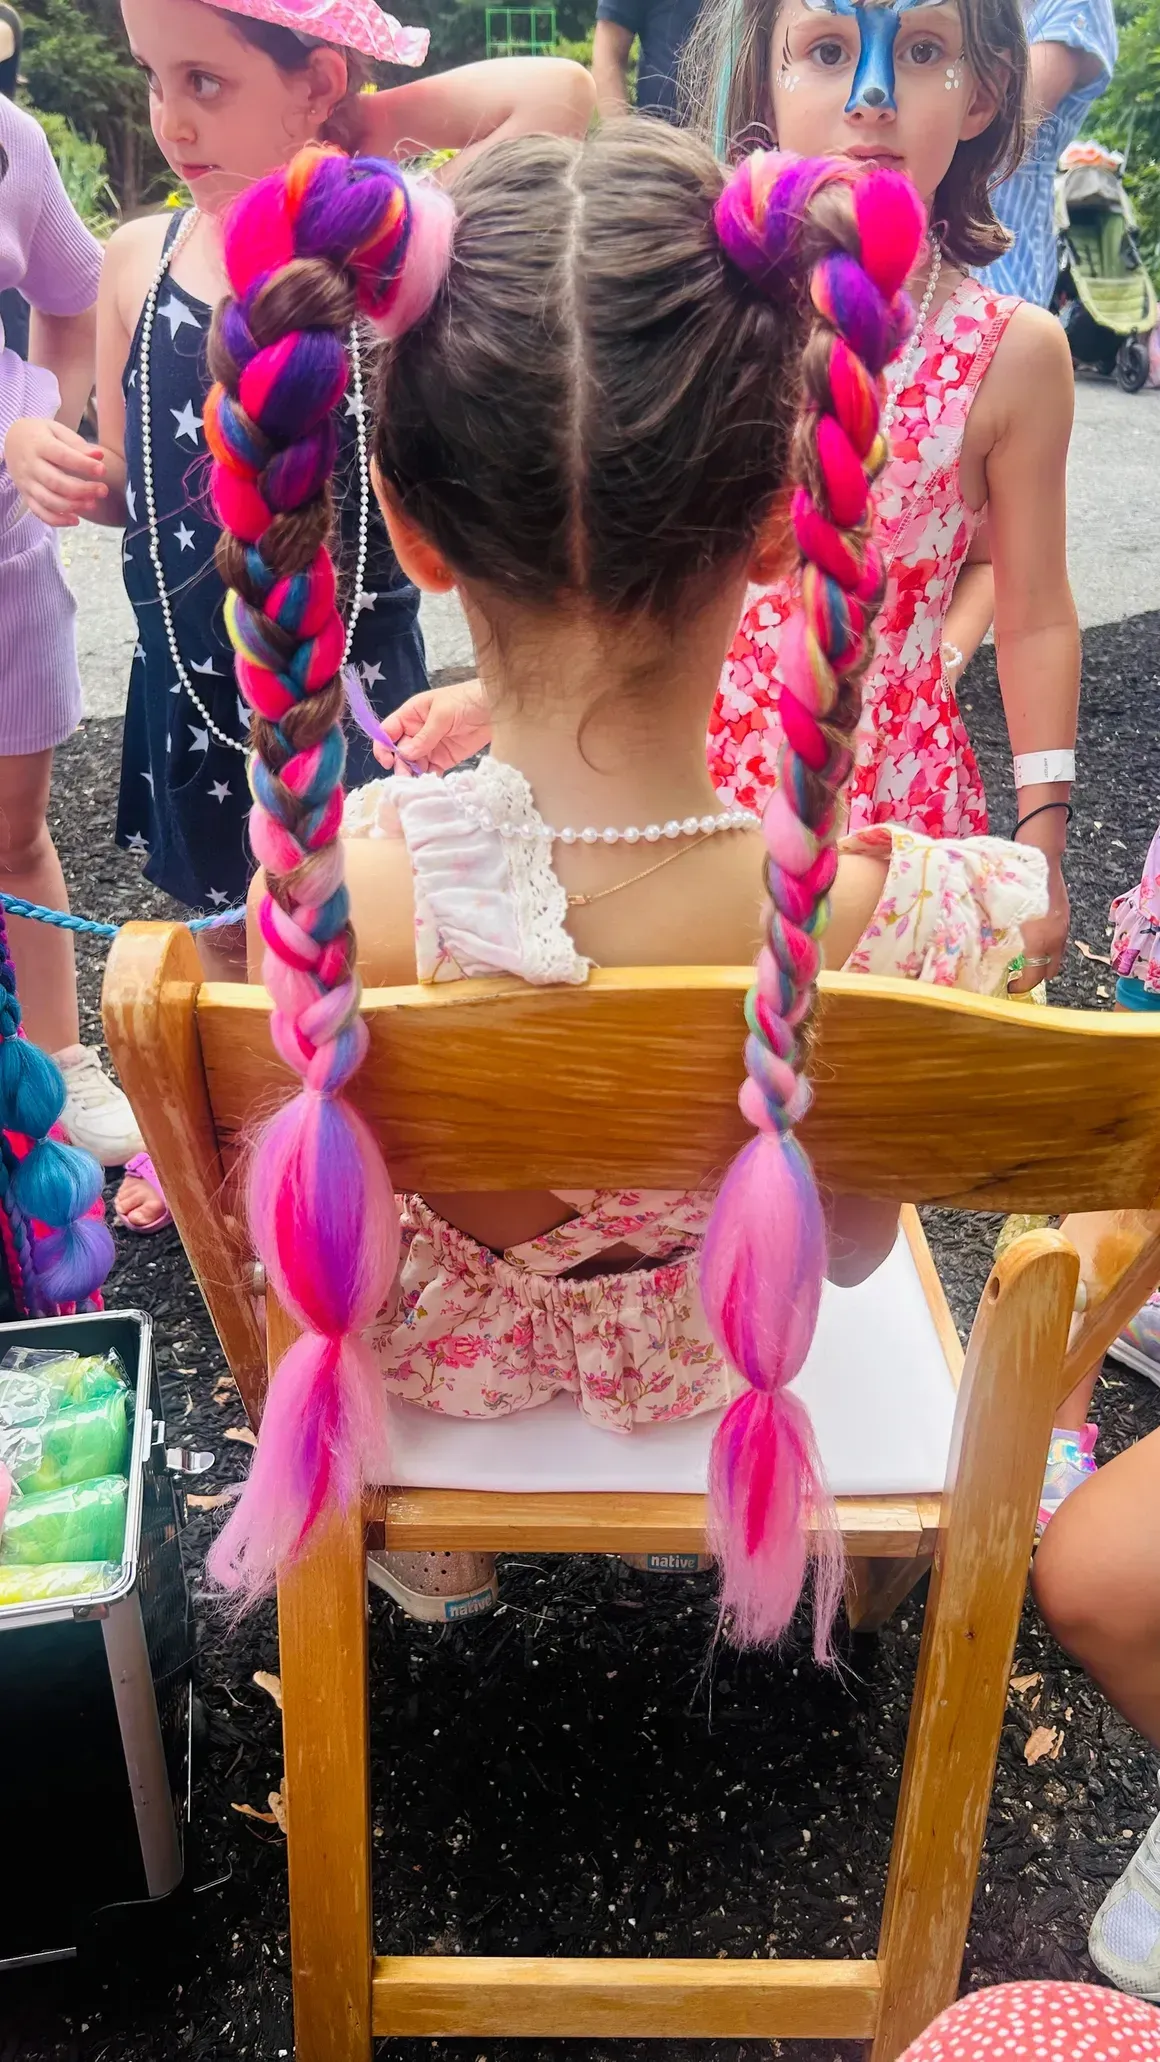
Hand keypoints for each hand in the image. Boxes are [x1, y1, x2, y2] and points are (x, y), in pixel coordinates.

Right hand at [3, 418, 106, 526]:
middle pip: (56, 482)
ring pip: (48, 500)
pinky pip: (39, 512)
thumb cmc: (42, 435)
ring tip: (93, 504)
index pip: (62, 456)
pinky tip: (75, 520)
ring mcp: (27, 482)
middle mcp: (31, 465)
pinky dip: (57, 520)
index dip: (83, 464)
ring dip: (72, 506)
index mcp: (39, 444)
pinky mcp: (26, 496)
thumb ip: (77, 444)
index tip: (103, 470)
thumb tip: (99, 455)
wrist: (13, 440)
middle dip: (82, 489)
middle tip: (103, 490)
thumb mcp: (58, 431)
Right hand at [374, 676, 490, 774]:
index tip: (387, 759)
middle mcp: (417, 731)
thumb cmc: (466, 700)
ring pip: (413, 764)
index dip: (383, 745)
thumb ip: (424, 736)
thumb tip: (405, 754)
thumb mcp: (442, 714)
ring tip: (416, 781)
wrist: (495, 709)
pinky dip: (427, 778)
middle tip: (406, 774)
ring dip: (412, 773)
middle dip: (399, 763)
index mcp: (411, 715)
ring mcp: (430, 746)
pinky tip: (428, 783)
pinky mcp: (444, 759)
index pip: (388, 730)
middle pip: (399, 751)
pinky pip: (430, 771)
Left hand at [1010, 852, 1069, 991]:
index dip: (1021, 987)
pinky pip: (1059, 942)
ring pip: (1056, 956)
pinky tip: (1032, 939)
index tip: (1009, 987)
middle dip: (1035, 977)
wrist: (1041, 857)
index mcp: (1040, 941)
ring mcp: (1063, 928)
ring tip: (1023, 958)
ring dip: (1042, 961)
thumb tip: (989, 955)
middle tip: (1017, 975)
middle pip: (1050, 971)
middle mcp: (1056, 938)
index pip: (1035, 977)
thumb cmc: (1015, 884)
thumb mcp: (1001, 915)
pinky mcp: (1065, 917)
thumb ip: (1000, 938)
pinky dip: (1048, 947)